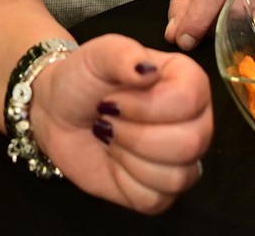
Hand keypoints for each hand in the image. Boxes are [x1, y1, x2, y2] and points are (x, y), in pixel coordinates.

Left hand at [29, 35, 212, 214]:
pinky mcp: (161, 192)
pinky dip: (126, 182)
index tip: (114, 97)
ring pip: (176, 177)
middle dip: (135, 134)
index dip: (146, 105)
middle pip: (189, 144)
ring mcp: (181, 160)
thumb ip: (123, 53)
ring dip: (129, 157)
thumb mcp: (98, 54)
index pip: (188, 101)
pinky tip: (115, 160)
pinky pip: (157, 200)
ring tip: (111, 136)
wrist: (59, 112)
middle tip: (108, 118)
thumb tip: (147, 70)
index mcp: (189, 82)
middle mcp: (195, 122)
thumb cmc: (85, 78)